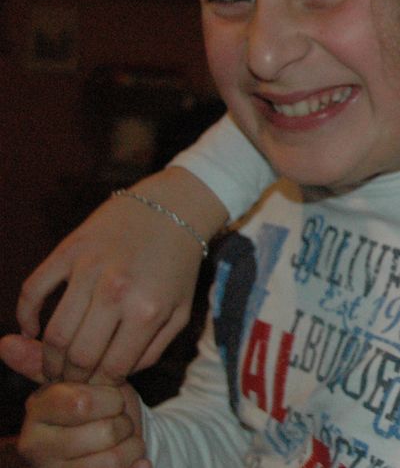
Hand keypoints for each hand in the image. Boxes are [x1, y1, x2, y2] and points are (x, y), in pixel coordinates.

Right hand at [2, 335, 149, 467]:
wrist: (117, 442)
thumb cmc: (100, 406)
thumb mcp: (83, 380)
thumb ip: (51, 361)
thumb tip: (5, 342)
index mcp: (37, 413)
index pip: (81, 403)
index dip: (111, 398)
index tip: (110, 397)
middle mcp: (36, 448)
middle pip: (103, 432)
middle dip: (124, 422)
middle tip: (118, 420)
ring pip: (113, 459)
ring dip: (132, 445)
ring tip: (123, 440)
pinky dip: (138, 466)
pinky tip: (137, 461)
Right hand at [17, 167, 227, 383]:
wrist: (174, 207)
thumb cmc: (178, 265)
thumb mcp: (179, 312)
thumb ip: (151, 350)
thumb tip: (116, 375)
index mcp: (147, 311)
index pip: (110, 368)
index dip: (97, 385)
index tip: (91, 387)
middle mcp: (117, 292)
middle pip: (77, 356)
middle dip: (69, 377)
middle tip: (66, 380)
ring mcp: (89, 269)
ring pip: (53, 331)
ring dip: (46, 356)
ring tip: (51, 363)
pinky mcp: (68, 249)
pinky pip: (33, 290)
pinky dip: (25, 315)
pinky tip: (31, 329)